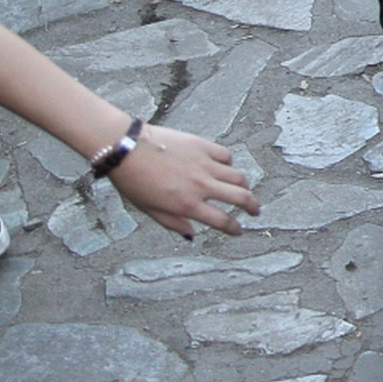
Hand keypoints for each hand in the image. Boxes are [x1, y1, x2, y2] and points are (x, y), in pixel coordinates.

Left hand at [110, 123, 260, 237]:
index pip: (221, 220)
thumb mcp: (149, 210)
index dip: (234, 228)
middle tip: (255, 211)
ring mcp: (205, 164)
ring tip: (244, 189)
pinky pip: (226, 156)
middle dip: (252, 207)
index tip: (238, 230)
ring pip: (238, 177)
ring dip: (244, 186)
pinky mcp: (203, 146)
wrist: (127, 148)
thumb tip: (192, 235)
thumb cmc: (133, 181)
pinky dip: (228, 163)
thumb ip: (173, 223)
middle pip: (240, 198)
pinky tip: (224, 166)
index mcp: (187, 204)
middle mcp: (201, 185)